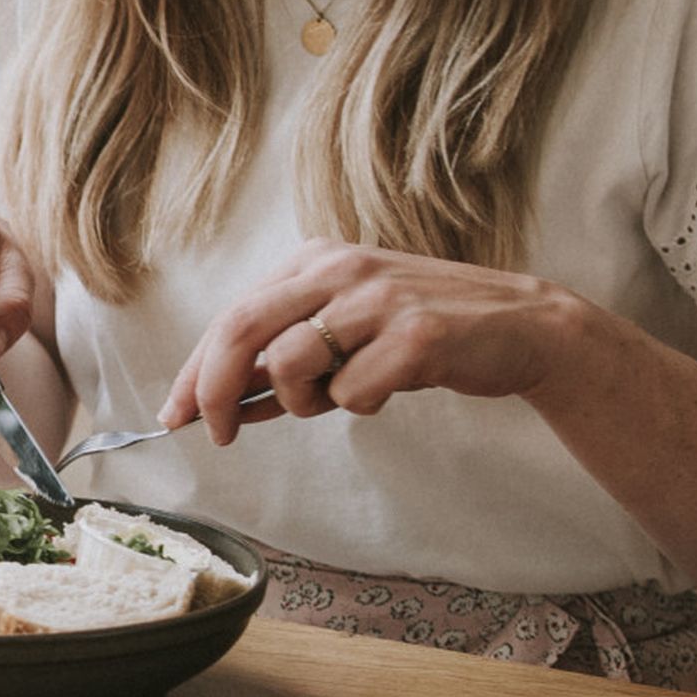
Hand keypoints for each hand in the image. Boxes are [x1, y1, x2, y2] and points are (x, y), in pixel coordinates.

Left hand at [161, 238, 603, 444]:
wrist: (522, 328)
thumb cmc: (421, 337)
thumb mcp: (344, 336)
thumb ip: (283, 363)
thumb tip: (220, 404)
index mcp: (314, 262)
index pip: (230, 318)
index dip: (195, 372)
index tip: (174, 416)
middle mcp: (339, 270)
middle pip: (240, 330)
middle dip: (214, 391)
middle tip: (216, 434)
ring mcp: (378, 299)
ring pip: (291, 363)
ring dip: (300, 402)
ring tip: (336, 398)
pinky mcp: (417, 334)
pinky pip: (352, 392)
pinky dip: (358, 405)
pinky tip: (388, 388)